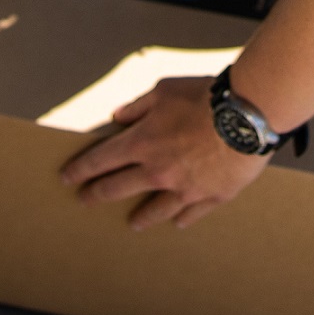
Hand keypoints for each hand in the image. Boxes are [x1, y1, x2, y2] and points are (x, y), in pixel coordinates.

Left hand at [59, 75, 267, 228]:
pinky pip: (191, 213)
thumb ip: (136, 107)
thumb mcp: (163, 91)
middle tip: (85, 200)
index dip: (80, 169)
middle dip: (97, 194)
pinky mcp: (211, 196)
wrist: (246, 114)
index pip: (100, 160)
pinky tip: (177, 222)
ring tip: (133, 224)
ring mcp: (184, 188)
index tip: (67, 177)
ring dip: (140, 217)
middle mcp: (158, 171)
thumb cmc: (204, 97)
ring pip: (155, 210)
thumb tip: (117, 117)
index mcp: (141, 143)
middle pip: (118, 188)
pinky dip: (181, 218)